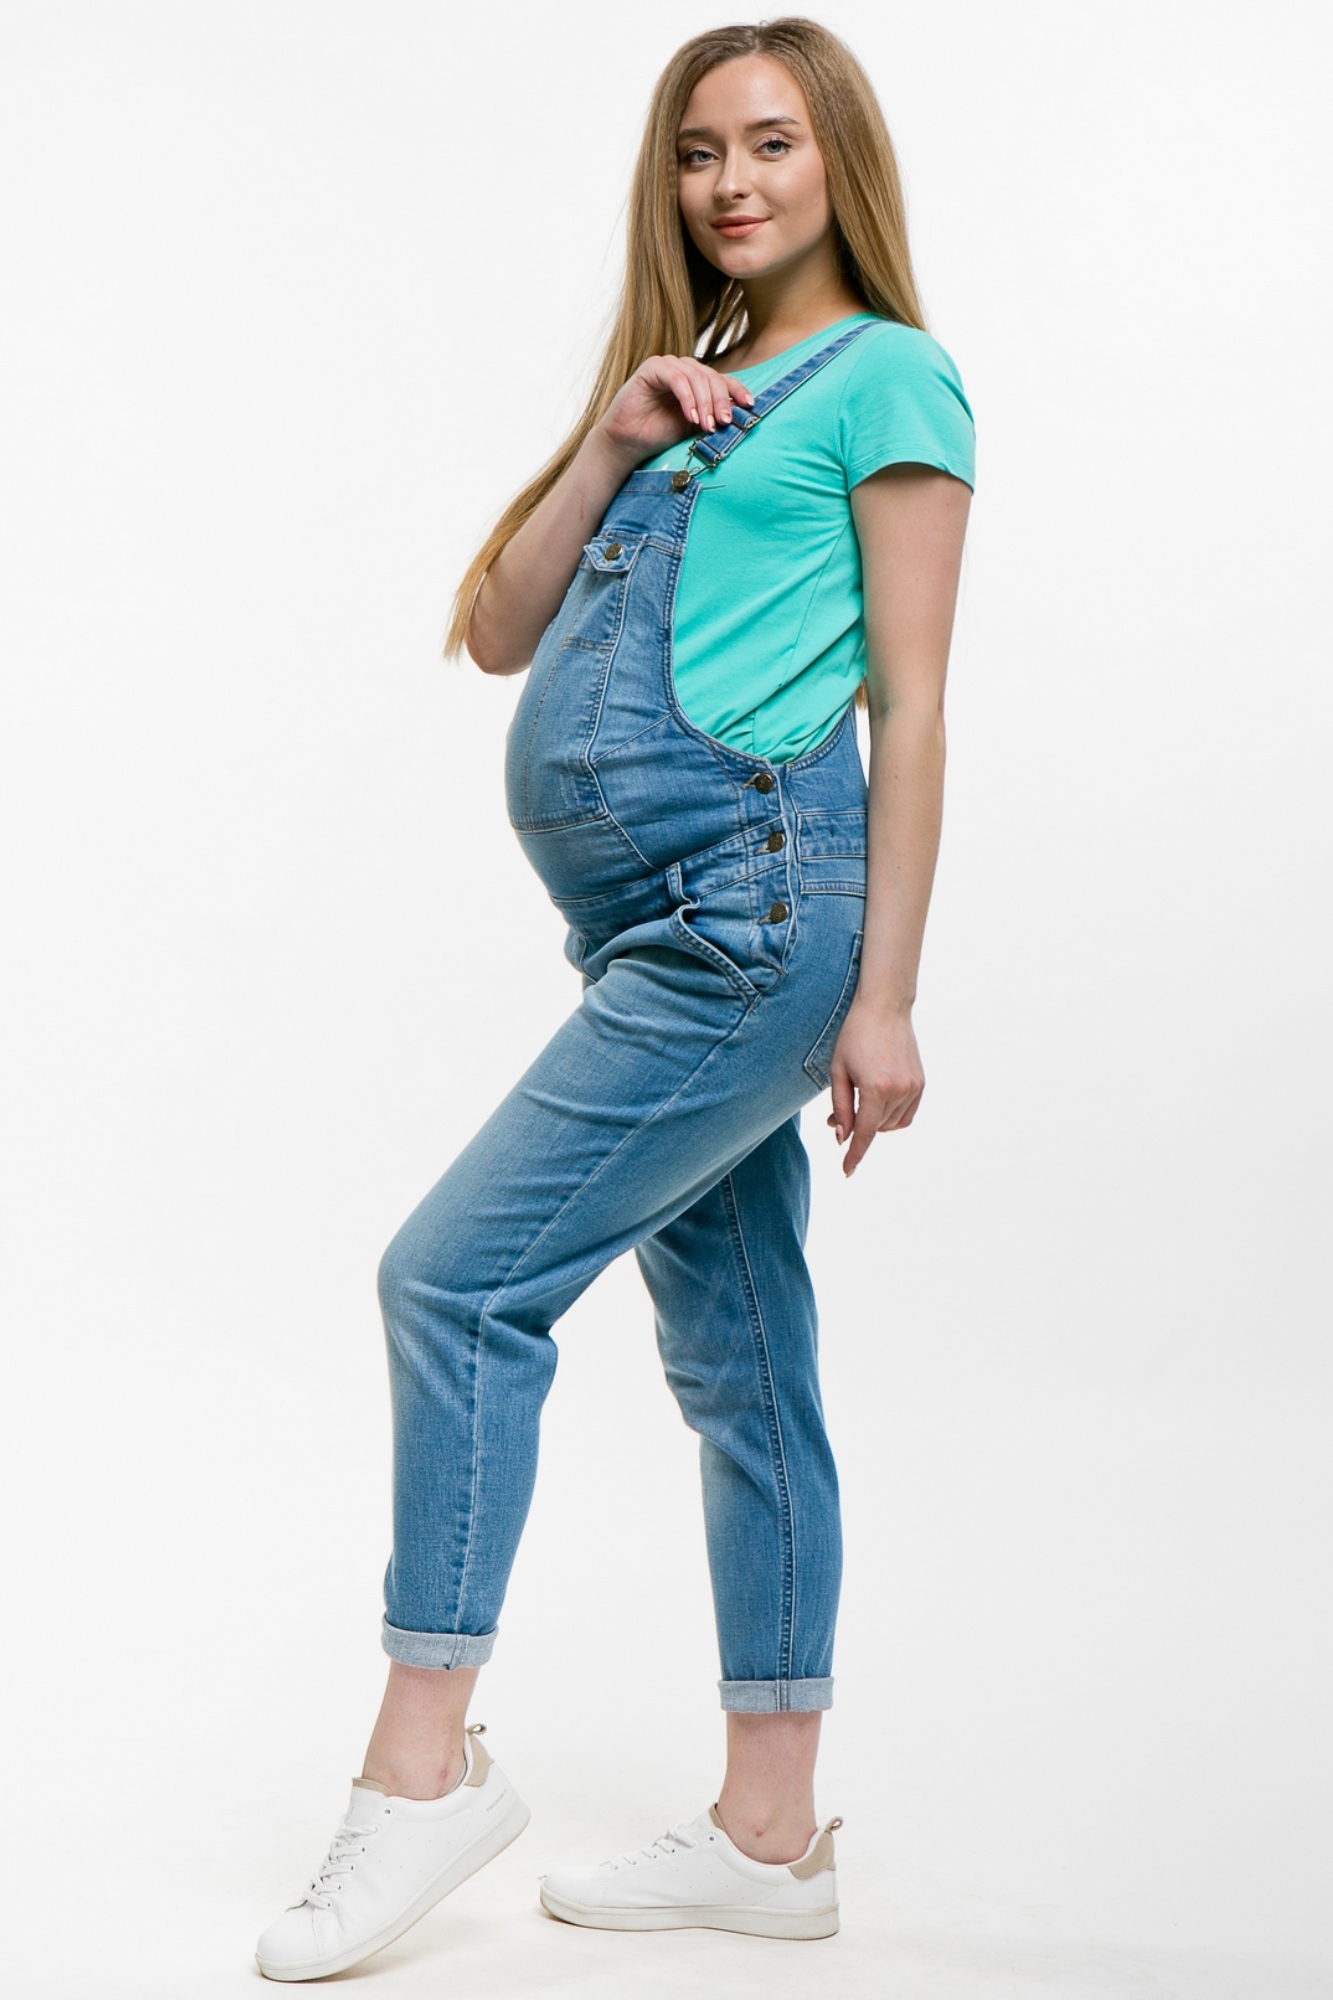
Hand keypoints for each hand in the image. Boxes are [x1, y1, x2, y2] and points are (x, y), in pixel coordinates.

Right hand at [596, 355, 754, 463]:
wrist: (629, 442)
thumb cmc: (660, 434)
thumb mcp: (695, 426)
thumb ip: (714, 415)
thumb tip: (741, 413)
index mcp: (697, 381)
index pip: (723, 380)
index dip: (737, 390)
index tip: (749, 406)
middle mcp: (685, 369)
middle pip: (713, 377)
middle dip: (720, 401)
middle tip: (724, 423)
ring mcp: (669, 366)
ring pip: (697, 376)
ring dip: (705, 402)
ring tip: (707, 426)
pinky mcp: (652, 367)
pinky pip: (677, 378)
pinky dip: (687, 398)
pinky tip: (691, 417)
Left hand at [827, 999, 924, 1175]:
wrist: (885, 1007)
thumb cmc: (854, 1036)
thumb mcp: (838, 1071)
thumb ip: (840, 1107)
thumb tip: (843, 1138)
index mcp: (875, 1089)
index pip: (864, 1134)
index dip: (854, 1155)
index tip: (846, 1172)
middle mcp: (899, 1091)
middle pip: (876, 1128)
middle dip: (856, 1128)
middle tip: (836, 1116)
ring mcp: (914, 1087)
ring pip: (891, 1124)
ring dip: (874, 1122)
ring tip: (857, 1100)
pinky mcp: (921, 1083)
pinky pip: (906, 1115)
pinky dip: (891, 1117)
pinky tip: (878, 1103)